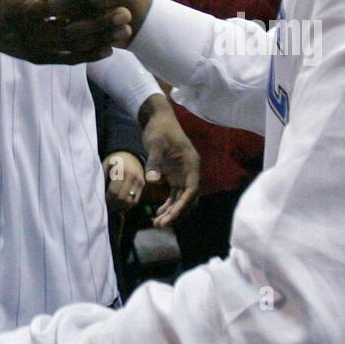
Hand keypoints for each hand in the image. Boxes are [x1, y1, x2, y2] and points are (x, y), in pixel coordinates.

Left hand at [103, 150, 146, 212]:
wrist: (130, 154)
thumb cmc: (114, 161)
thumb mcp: (106, 165)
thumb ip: (102, 178)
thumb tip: (98, 194)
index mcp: (121, 170)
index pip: (113, 191)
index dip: (106, 199)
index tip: (102, 200)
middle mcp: (133, 176)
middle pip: (122, 198)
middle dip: (113, 204)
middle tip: (106, 206)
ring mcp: (139, 181)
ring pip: (130, 202)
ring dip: (120, 207)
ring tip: (112, 207)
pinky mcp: (143, 185)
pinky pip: (135, 201)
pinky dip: (127, 206)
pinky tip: (120, 205)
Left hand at [139, 95, 200, 226]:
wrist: (158, 119)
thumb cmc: (159, 129)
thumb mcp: (155, 143)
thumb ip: (154, 162)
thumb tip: (152, 181)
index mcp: (191, 163)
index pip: (192, 189)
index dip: (184, 204)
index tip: (172, 214)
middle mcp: (190, 171)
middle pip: (188, 198)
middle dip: (177, 213)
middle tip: (160, 224)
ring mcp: (183, 175)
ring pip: (181, 199)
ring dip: (172, 212)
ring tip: (157, 223)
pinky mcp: (174, 176)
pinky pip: (174, 195)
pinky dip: (168, 205)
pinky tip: (158, 213)